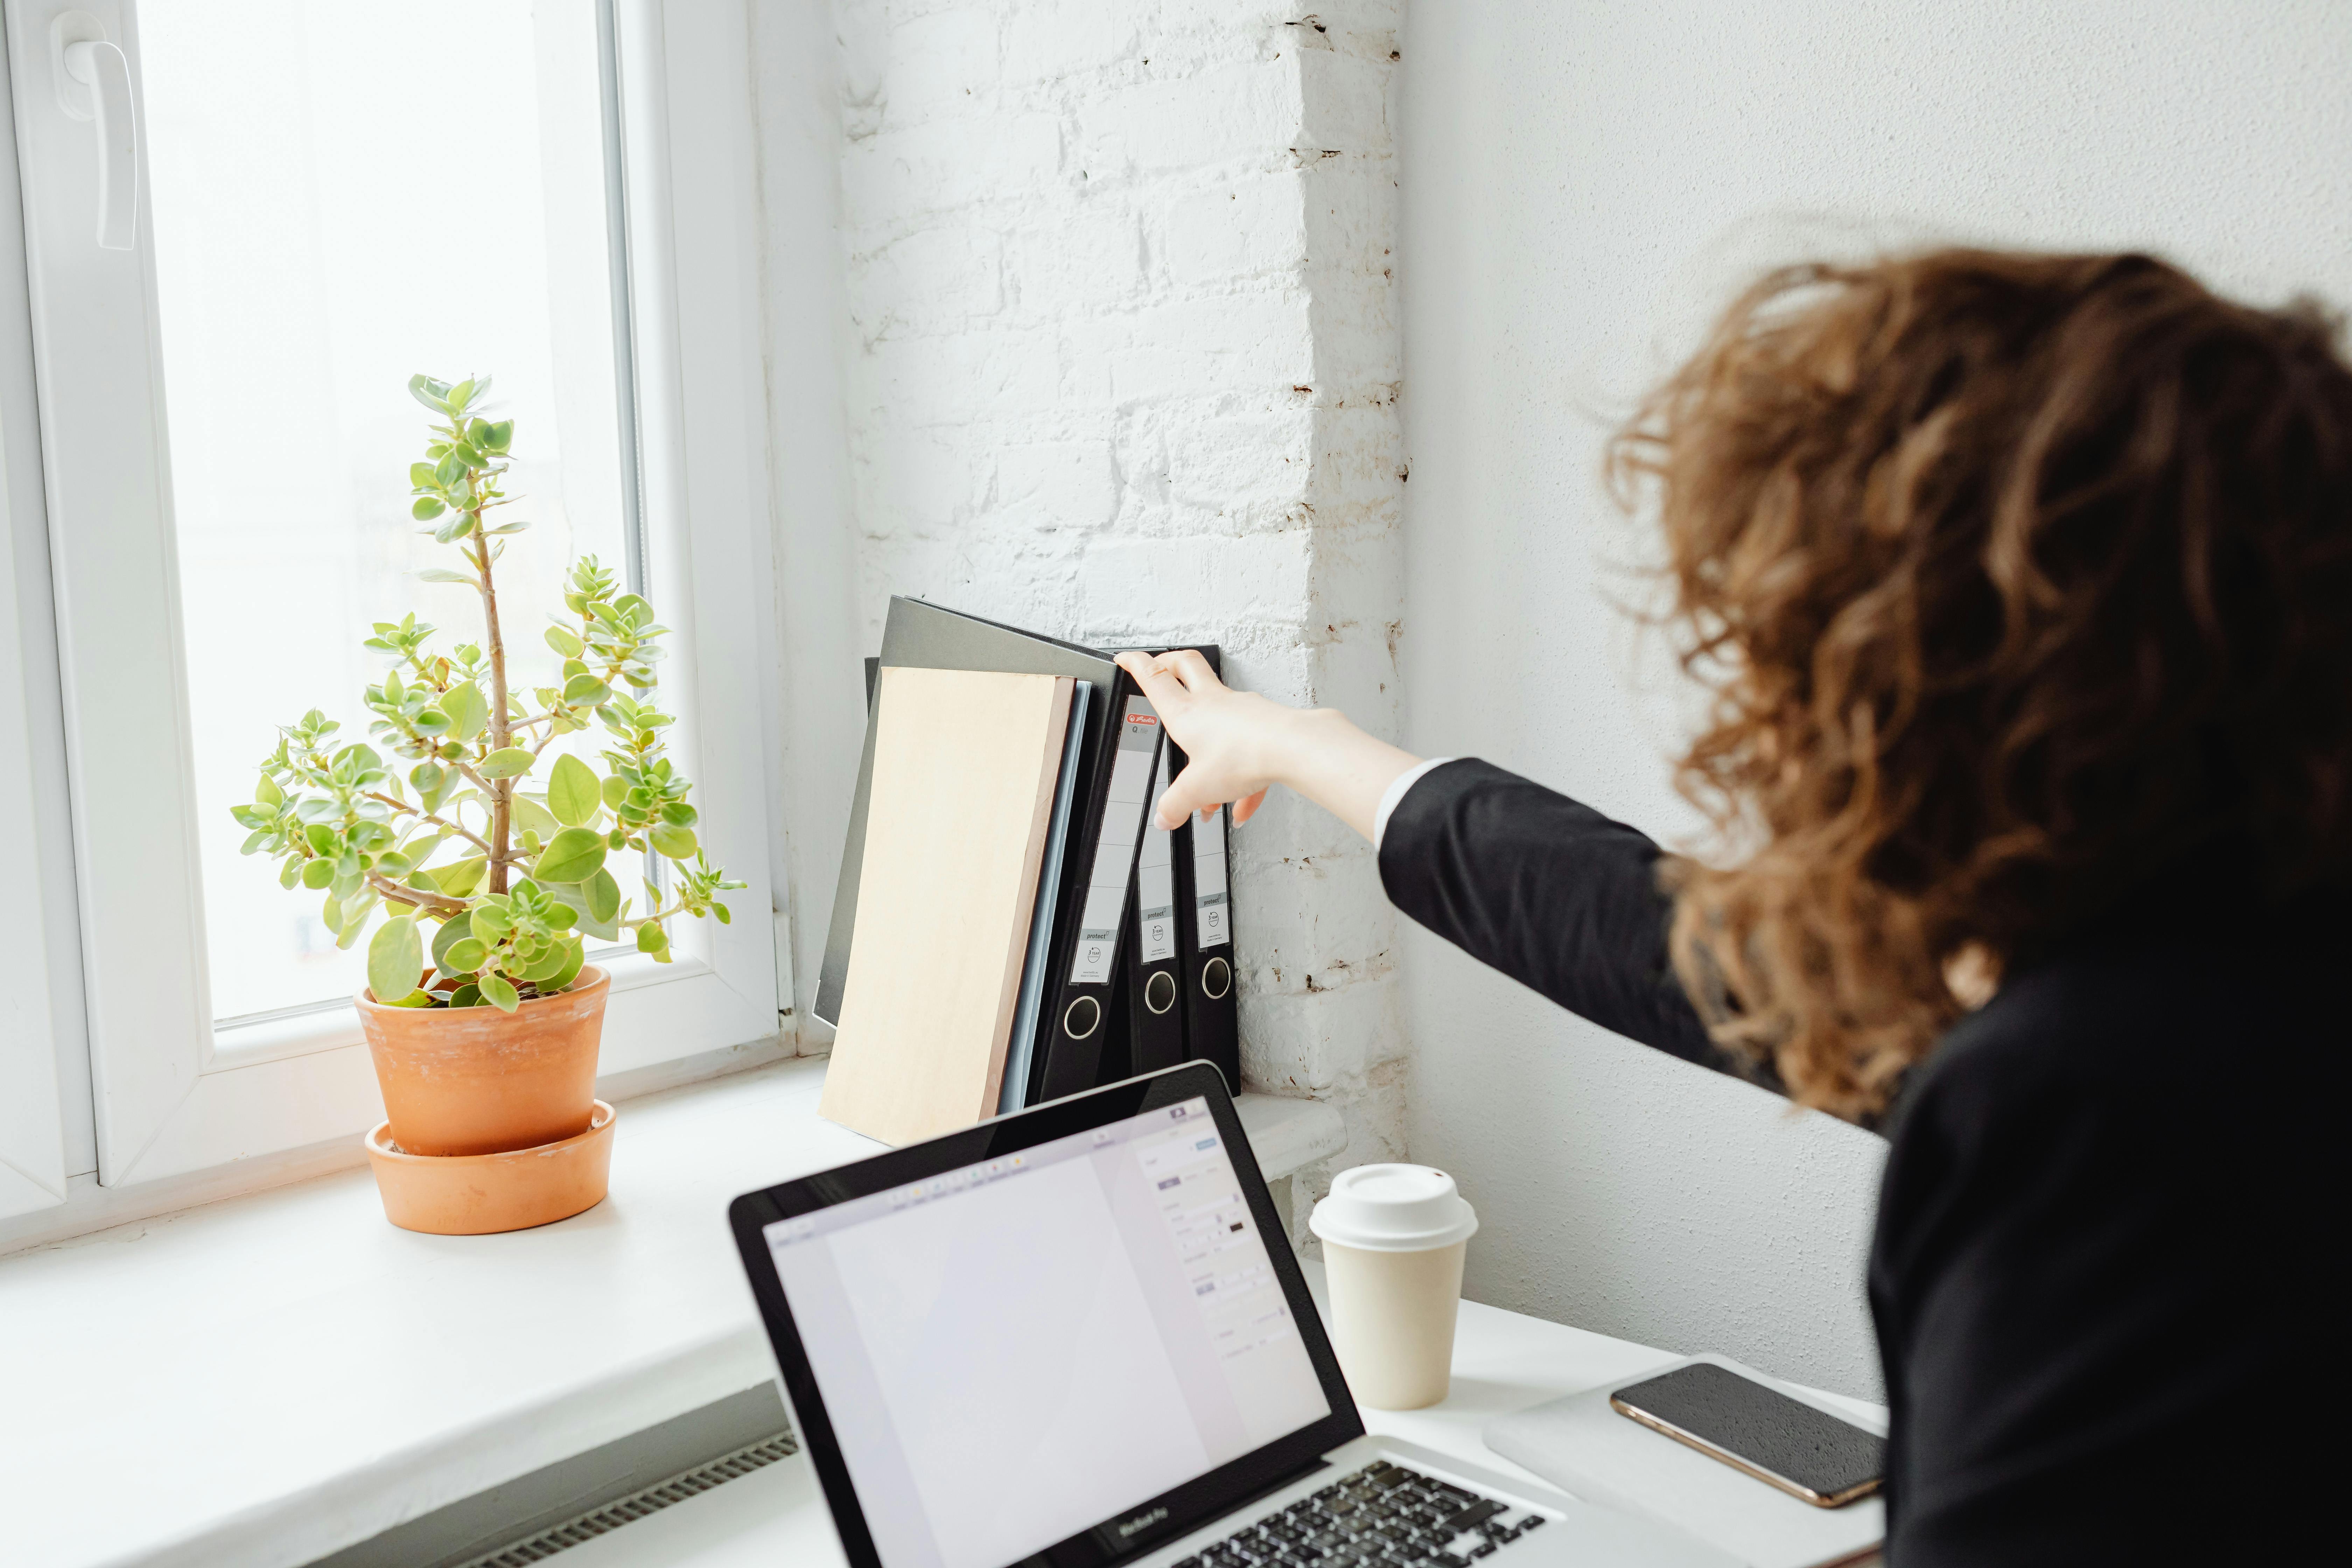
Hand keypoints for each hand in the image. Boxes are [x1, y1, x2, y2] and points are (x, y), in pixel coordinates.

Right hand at [1114, 649, 1285, 827]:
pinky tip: (1244, 805)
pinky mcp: (1263, 721)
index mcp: (1186, 712)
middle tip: (1161, 666)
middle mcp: (1213, 701)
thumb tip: (1164, 817)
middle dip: (1169, 662)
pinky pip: (1247, 746)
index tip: (1125, 658)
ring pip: (1219, 710)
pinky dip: (1242, 775)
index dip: (1134, 664)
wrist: (1291, 748)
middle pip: (1186, 664)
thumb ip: (1176, 805)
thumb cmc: (1245, 754)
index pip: (1153, 677)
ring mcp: (1240, 708)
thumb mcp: (1197, 788)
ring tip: (1210, 782)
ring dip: (1209, 740)